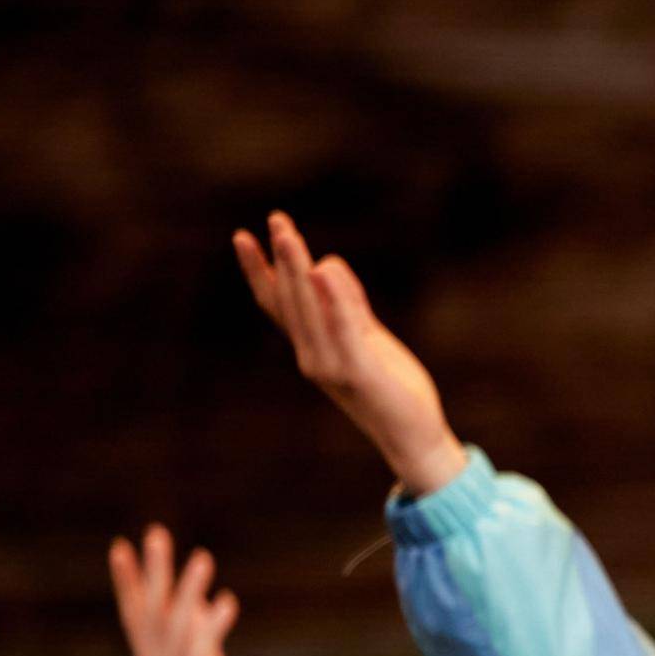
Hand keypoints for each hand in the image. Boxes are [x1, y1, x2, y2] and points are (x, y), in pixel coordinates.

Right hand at [108, 526, 275, 655]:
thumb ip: (199, 647)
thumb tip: (200, 607)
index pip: (136, 618)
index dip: (129, 583)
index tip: (121, 546)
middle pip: (151, 615)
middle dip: (153, 572)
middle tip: (155, 532)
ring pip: (177, 631)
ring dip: (188, 592)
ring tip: (202, 557)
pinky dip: (212, 628)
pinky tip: (226, 601)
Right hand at [235, 213, 462, 496]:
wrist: (412, 435)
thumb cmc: (390, 386)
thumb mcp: (366, 337)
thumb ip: (347, 305)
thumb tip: (325, 266)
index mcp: (311, 347)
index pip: (277, 303)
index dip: (259, 271)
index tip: (243, 236)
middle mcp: (311, 355)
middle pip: (289, 299)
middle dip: (282, 259)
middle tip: (276, 221)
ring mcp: (330, 365)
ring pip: (307, 309)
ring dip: (297, 269)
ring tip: (289, 236)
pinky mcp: (358, 371)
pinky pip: (342, 327)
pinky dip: (331, 299)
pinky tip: (322, 271)